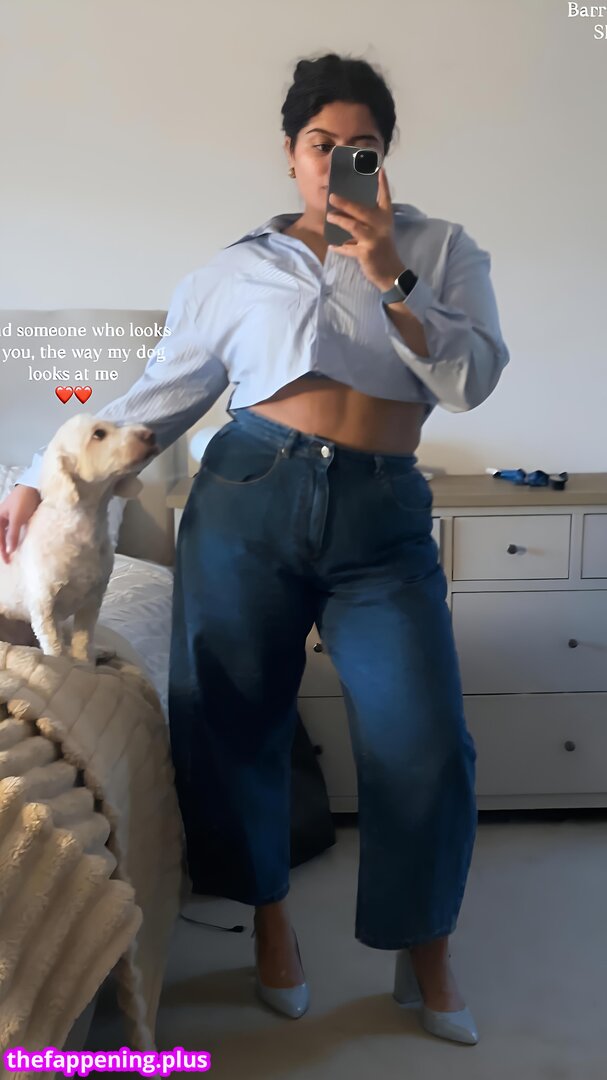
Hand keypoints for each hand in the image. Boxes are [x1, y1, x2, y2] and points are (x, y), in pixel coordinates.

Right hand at [0, 486, 40, 563]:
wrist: (35, 487)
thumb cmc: (24, 500)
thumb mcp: (17, 518)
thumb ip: (12, 534)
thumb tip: (9, 551)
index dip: (2, 550)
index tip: (7, 562)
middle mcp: (3, 518)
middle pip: (1, 536)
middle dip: (3, 548)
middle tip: (8, 561)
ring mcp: (11, 518)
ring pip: (8, 534)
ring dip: (10, 544)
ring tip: (14, 555)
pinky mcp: (20, 517)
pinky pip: (16, 530)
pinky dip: (16, 538)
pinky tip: (20, 544)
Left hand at [325, 166, 403, 291]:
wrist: (391, 272)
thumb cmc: (383, 248)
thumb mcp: (381, 230)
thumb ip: (369, 219)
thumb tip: (347, 210)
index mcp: (385, 218)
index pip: (385, 197)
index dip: (383, 184)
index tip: (379, 170)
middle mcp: (381, 225)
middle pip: (362, 210)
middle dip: (346, 203)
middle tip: (332, 196)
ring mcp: (374, 239)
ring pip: (354, 226)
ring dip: (340, 221)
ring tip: (329, 216)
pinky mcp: (366, 252)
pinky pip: (349, 248)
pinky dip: (340, 247)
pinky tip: (332, 246)